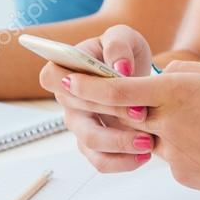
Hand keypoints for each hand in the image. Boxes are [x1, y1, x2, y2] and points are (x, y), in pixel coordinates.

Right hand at [38, 25, 154, 171]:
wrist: (135, 73)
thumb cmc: (122, 51)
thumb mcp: (122, 36)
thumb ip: (118, 45)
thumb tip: (120, 68)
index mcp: (64, 70)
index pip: (51, 78)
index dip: (73, 84)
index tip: (105, 84)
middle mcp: (68, 101)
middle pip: (78, 118)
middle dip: (113, 115)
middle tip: (143, 113)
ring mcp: (80, 124)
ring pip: (91, 144)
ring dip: (120, 145)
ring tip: (148, 142)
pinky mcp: (96, 145)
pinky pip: (102, 161)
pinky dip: (124, 162)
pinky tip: (145, 155)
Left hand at [55, 59, 199, 199]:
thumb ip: (181, 74)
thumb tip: (159, 76)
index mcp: (177, 94)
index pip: (117, 91)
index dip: (87, 86)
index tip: (65, 81)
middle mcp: (169, 125)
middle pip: (123, 117)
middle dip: (110, 110)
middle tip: (99, 101)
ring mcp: (175, 155)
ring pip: (150, 139)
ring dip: (159, 131)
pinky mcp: (184, 177)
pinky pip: (171, 158)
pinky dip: (184, 150)